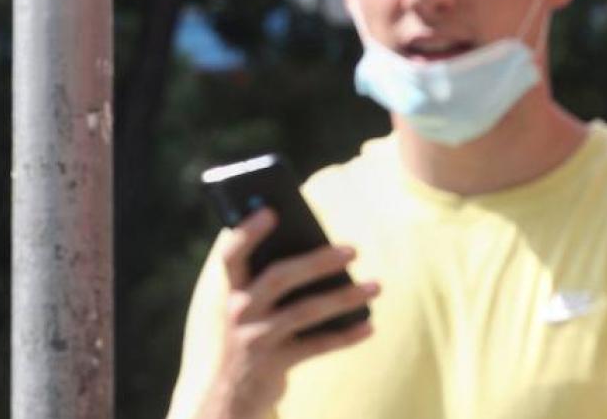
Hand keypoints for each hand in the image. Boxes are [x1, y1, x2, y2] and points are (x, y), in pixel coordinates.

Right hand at [195, 207, 379, 418]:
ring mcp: (256, 338)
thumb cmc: (248, 333)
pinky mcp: (274, 365)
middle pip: (280, 278)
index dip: (248, 231)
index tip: (271, 211)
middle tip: (354, 249)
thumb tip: (322, 250)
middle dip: (317, 261)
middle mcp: (239, 311)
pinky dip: (346, 336)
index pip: (232, 254)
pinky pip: (317, 346)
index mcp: (231, 289)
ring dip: (344, 296)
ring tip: (376, 285)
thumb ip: (269, 278)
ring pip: (306, 311)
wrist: (229, 394)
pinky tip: (369, 325)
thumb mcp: (247, 305)